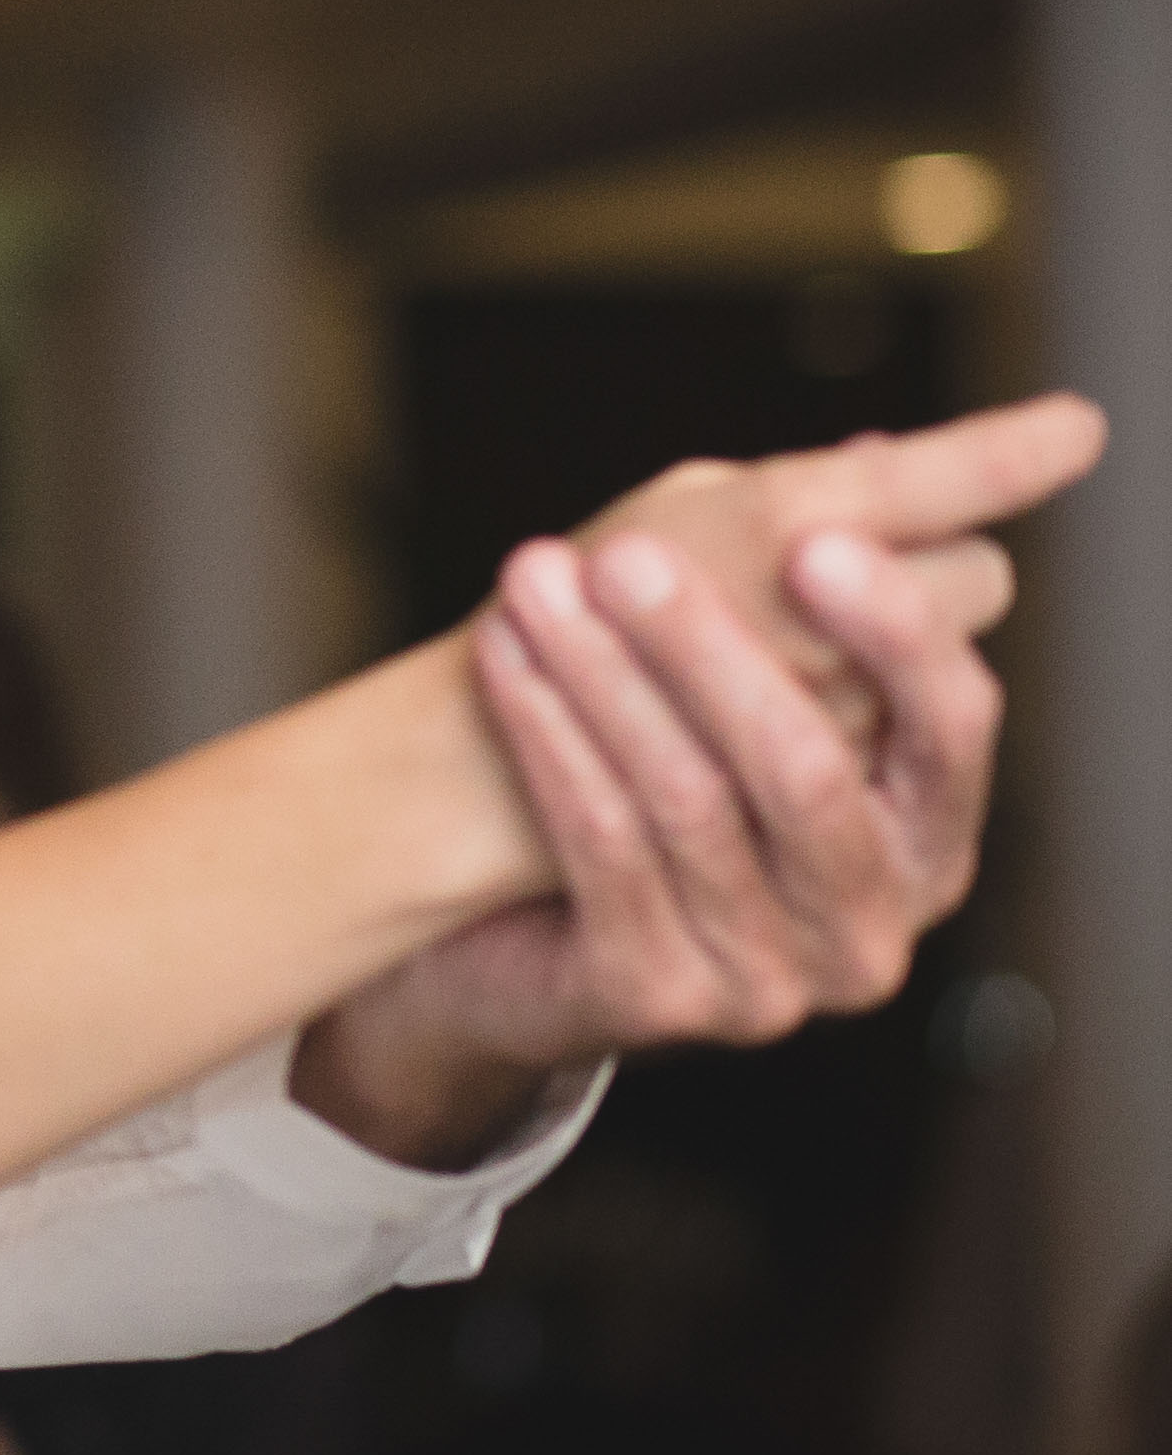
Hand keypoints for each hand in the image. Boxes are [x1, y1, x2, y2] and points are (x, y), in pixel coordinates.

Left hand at [297, 397, 1100, 1163]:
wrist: (517, 940)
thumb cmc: (659, 786)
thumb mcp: (745, 694)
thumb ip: (814, 596)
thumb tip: (868, 455)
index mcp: (928, 836)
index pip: (952, 727)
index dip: (893, 634)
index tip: (815, 539)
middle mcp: (873, 923)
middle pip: (806, 770)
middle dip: (708, 646)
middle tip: (625, 548)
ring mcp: (774, 981)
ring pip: (689, 805)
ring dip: (603, 678)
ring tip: (534, 579)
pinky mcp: (659, 999)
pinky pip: (603, 849)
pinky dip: (550, 741)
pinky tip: (503, 656)